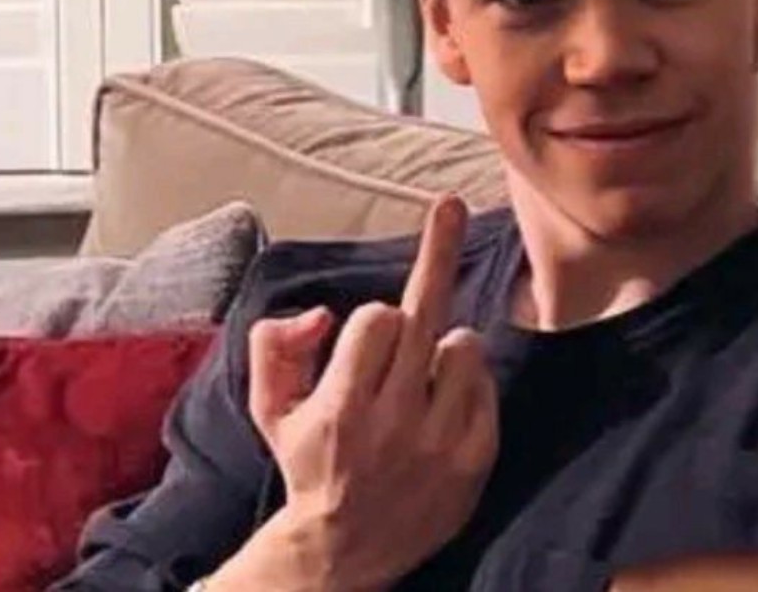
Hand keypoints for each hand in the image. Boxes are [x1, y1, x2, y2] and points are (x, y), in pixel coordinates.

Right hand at [247, 195, 498, 591]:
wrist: (344, 554)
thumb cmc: (308, 462)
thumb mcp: (270, 408)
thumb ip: (273, 345)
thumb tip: (322, 313)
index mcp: (341, 408)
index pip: (377, 319)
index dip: (373, 317)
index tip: (370, 328)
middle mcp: (394, 424)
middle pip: (426, 317)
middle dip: (436, 251)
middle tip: (447, 203)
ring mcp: (440, 445)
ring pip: (465, 346)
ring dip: (445, 347)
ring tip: (422, 377)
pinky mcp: (474, 461)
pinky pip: (487, 385)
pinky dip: (469, 382)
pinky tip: (443, 404)